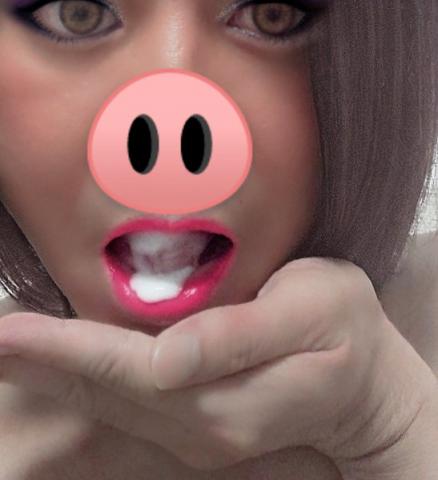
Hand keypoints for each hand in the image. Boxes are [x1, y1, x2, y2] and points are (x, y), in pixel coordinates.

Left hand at [0, 257, 435, 476]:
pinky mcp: (197, 423)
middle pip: (107, 393)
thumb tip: (167, 358)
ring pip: (110, 405)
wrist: (366, 384)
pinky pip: (127, 406)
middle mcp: (201, 426)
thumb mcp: (310, 311)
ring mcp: (197, 432)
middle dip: (43, 366)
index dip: (67, 349)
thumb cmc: (345, 329)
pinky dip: (86, 384)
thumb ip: (239, 337)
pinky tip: (62, 368)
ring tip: (9, 351)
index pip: (129, 369)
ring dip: (56, 377)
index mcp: (226, 396)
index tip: (8, 333)